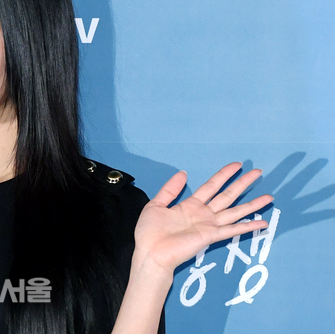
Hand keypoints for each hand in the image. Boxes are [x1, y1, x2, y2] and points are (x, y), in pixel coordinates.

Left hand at [133, 163, 272, 274]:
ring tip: (269, 196)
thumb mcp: (157, 204)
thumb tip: (183, 172)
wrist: (150, 253)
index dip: (224, 175)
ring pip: (235, 211)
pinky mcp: (210, 236)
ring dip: (252, 204)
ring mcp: (208, 225)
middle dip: (242, 183)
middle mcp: (203, 214)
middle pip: (227, 195)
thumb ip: (170, 189)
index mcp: (190, 205)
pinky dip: (247, 226)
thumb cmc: (150, 232)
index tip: (237, 165)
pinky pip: (232, 230)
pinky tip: (262, 223)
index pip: (211, 186)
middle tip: (258, 172)